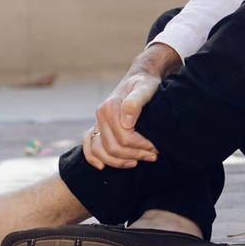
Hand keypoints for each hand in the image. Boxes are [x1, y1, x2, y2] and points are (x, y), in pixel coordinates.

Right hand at [83, 43, 181, 170]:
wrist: (139, 78)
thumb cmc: (145, 83)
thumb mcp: (145, 88)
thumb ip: (135, 102)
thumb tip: (126, 122)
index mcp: (110, 107)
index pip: (125, 138)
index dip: (142, 146)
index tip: (156, 147)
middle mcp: (100, 115)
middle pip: (114, 147)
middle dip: (135, 155)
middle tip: (153, 155)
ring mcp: (97, 122)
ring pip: (101, 151)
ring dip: (119, 162)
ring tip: (138, 161)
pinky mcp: (98, 127)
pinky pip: (88, 146)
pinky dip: (93, 158)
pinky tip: (102, 167)